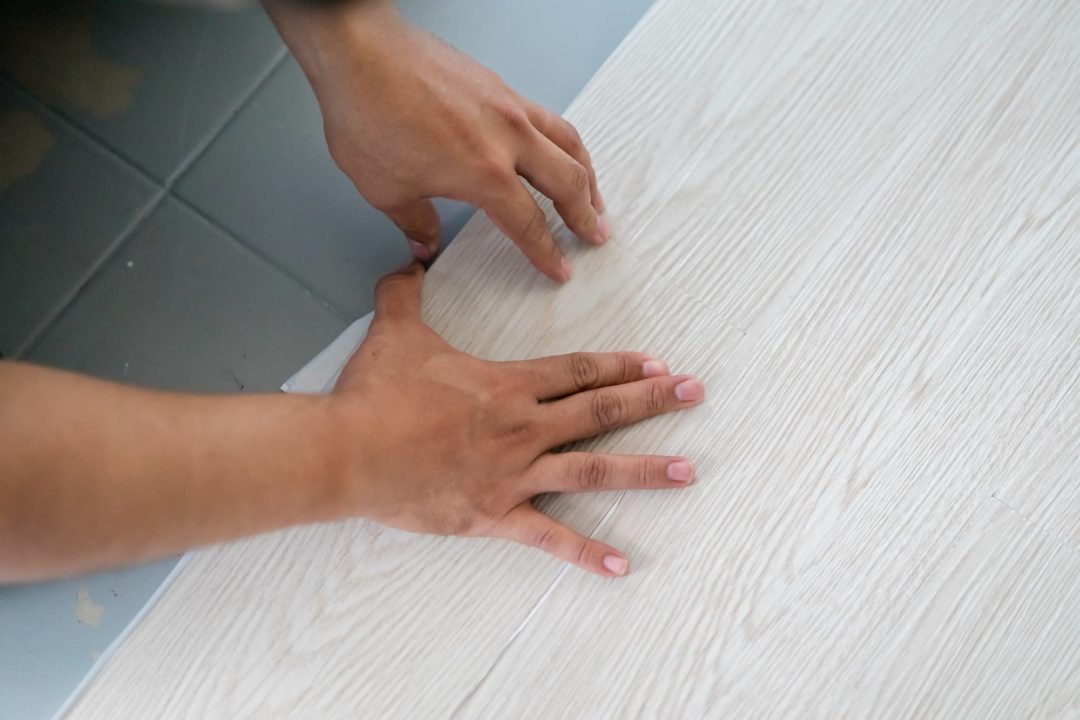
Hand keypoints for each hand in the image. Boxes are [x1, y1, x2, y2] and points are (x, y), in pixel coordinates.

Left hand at [267, 0, 609, 280]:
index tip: (560, 268)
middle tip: (596, 233)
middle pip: (567, 181)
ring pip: (568, 142)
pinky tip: (556, 147)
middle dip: (586, 213)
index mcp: (484, 174)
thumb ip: (413, 221)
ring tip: (593, 194)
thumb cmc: (369, 114)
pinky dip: (563, 140)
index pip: (529, 223)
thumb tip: (424, 242)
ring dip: (586, 173)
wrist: (361, 51)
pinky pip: (547, 117)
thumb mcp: (385, 188)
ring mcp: (508, 106)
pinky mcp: (499, 85)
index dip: (548, 251)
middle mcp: (507, 138)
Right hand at [331, 264, 704, 575]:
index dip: (620, 364)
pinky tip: (620, 565)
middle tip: (695, 393)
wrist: (348, 452)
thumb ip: (406, 293)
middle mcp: (522, 427)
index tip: (657, 364)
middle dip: (653, 400)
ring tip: (687, 471)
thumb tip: (408, 259)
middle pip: (600, 408)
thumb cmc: (374, 396)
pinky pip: (549, 536)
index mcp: (507, 385)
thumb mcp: (393, 332)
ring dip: (643, 470)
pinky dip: (585, 552)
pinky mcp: (495, 513)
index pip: (577, 370)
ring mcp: (514, 473)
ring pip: (592, 468)